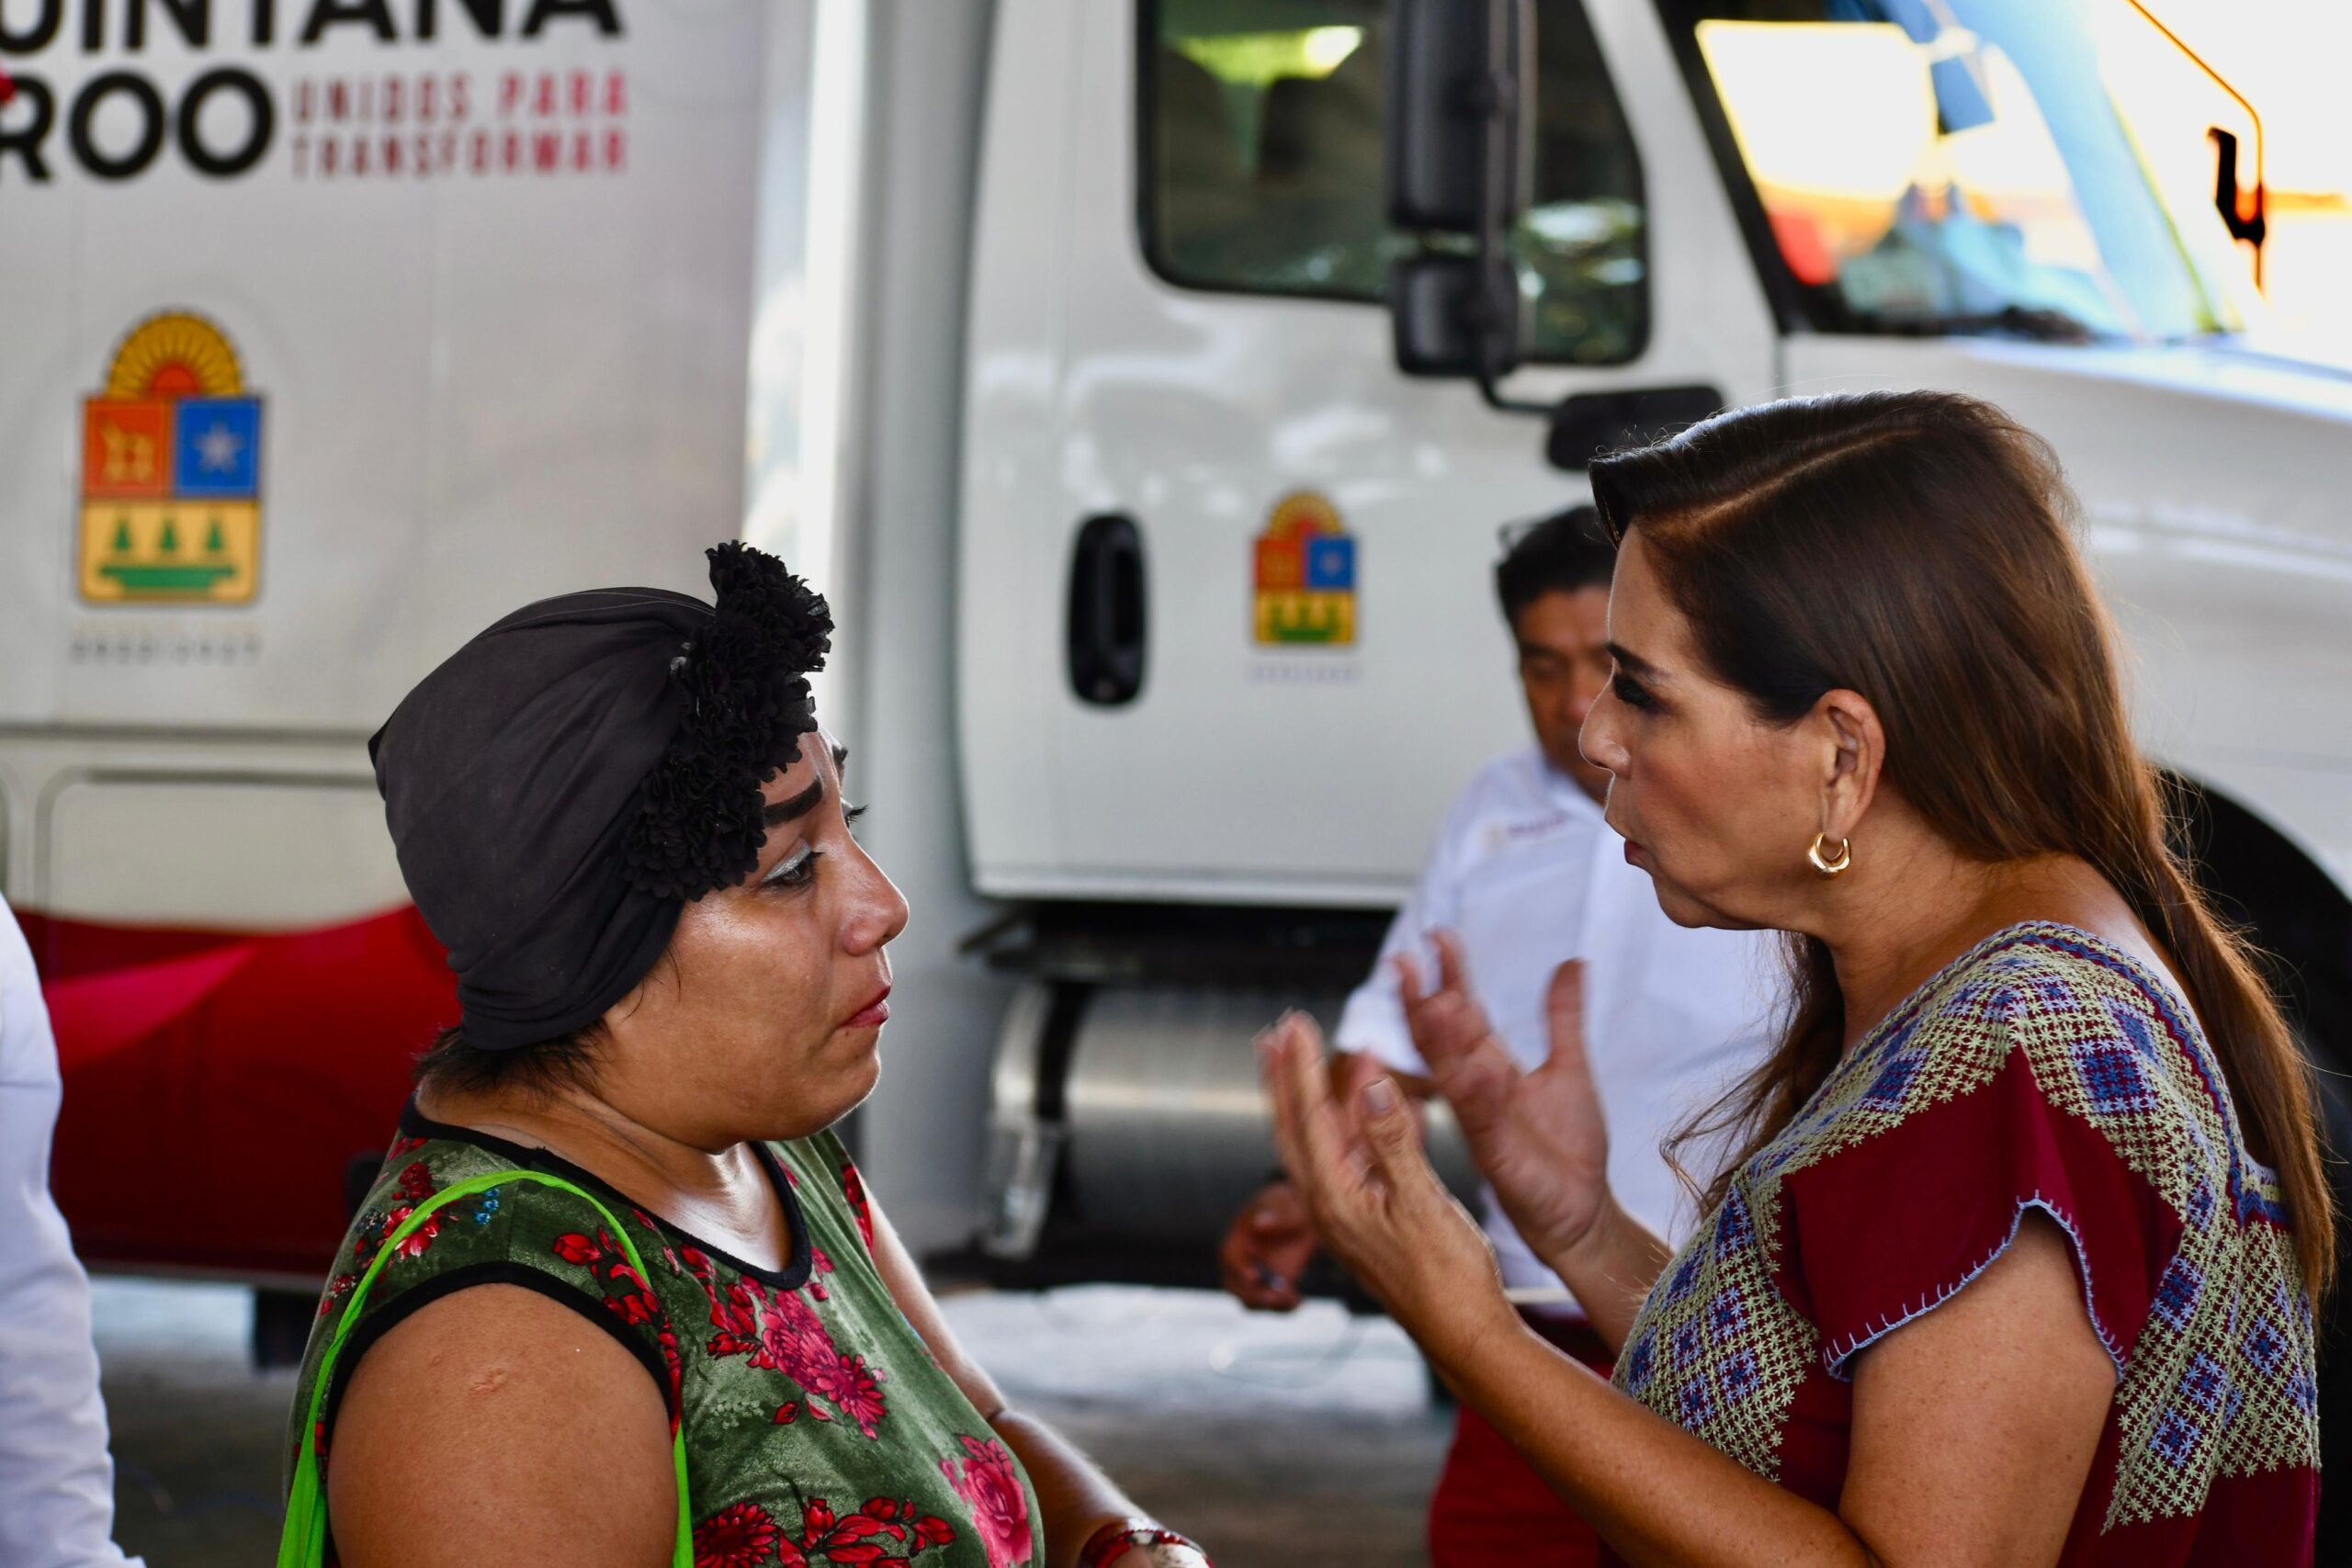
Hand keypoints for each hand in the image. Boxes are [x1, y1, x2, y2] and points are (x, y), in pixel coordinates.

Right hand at [1217, 1181, 1316, 1311]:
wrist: (1305, 1214)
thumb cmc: (1290, 1204)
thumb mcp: (1287, 1205)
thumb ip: (1277, 1216)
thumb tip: (1260, 1224)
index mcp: (1239, 1238)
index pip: (1229, 1256)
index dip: (1238, 1268)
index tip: (1253, 1276)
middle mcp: (1243, 1261)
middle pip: (1234, 1286)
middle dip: (1251, 1296)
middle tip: (1273, 1298)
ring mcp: (1258, 1276)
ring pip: (1252, 1300)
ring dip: (1270, 1305)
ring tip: (1292, 1299)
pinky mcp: (1275, 1286)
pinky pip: (1273, 1304)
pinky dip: (1284, 1307)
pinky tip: (1299, 1300)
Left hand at [1258, 1011, 1515, 1366]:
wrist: (1466, 1334)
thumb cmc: (1448, 1279)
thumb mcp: (1423, 1204)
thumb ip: (1393, 1143)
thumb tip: (1371, 1086)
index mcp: (1334, 1200)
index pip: (1308, 1119)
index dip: (1299, 1067)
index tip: (1293, 1025)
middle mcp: (1330, 1206)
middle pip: (1295, 1127)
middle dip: (1285, 1078)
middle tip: (1273, 1034)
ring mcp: (1347, 1214)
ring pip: (1323, 1141)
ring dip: (1319, 1095)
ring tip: (1311, 1054)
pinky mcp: (1367, 1220)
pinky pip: (1351, 1159)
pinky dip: (1356, 1124)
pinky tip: (1368, 1099)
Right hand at [1398, 936, 1614, 1269]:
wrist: (1583, 1211)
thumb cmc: (1569, 1147)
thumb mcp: (1571, 1067)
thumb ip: (1563, 1016)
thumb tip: (1571, 963)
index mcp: (1489, 1066)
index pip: (1461, 1012)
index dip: (1449, 975)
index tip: (1439, 938)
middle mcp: (1476, 1090)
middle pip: (1438, 1039)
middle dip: (1420, 1001)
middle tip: (1403, 963)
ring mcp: (1481, 1120)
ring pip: (1451, 1074)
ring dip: (1440, 1042)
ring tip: (1436, 1003)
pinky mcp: (1496, 1153)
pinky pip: (1483, 1117)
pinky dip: (1481, 1092)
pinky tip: (1482, 1067)